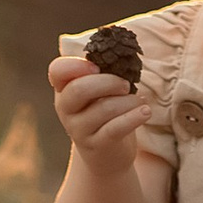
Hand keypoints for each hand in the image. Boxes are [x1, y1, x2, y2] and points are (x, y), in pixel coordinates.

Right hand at [49, 52, 151, 177]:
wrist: (107, 155)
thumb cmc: (105, 112)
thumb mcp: (98, 91)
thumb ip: (103, 72)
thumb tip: (124, 48)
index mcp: (64, 88)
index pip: (57, 71)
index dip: (75, 65)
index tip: (96, 65)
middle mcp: (65, 108)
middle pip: (80, 89)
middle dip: (107, 82)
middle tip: (125, 84)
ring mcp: (78, 129)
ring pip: (102, 109)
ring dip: (127, 101)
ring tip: (139, 100)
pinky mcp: (96, 146)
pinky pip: (114, 129)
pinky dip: (133, 117)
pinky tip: (145, 111)